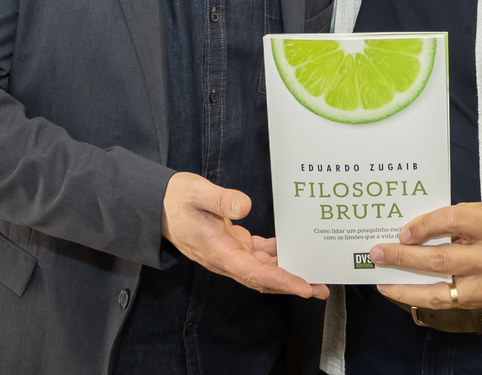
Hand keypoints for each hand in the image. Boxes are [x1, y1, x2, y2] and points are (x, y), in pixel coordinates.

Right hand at [161, 172, 328, 298]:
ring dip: (288, 272)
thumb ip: (220, 201)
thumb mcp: (196, 193)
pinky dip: (276, 254)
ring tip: (315, 272)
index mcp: (218, 251)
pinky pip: (258, 254)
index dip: (279, 281)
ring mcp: (230, 252)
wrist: (160, 206)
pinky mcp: (233, 244)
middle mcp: (226, 258)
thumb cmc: (177, 199)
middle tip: (322, 288)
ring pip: (263, 269)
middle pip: (263, 278)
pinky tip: (293, 248)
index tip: (303, 287)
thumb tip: (245, 207)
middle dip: (292, 284)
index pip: (253, 273)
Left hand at [372, 203, 481, 309]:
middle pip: (440, 259)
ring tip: (382, 279)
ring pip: (439, 290)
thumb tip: (408, 230)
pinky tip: (400, 290)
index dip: (424, 226)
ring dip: (405, 286)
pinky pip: (444, 302)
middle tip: (378, 253)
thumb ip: (449, 219)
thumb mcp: (479, 211)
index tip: (402, 231)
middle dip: (404, 257)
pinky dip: (418, 297)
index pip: (452, 222)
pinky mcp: (481, 300)